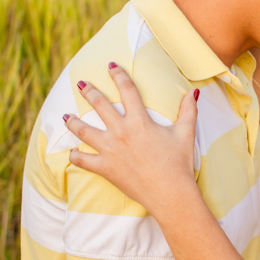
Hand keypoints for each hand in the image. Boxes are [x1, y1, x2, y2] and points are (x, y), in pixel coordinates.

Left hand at [65, 64, 199, 217]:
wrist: (170, 193)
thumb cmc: (179, 164)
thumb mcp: (185, 134)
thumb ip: (188, 110)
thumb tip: (193, 92)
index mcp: (140, 121)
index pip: (127, 90)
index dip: (119, 75)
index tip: (111, 66)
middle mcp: (121, 132)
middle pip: (100, 105)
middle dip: (89, 92)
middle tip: (81, 84)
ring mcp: (110, 150)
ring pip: (84, 131)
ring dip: (73, 122)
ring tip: (65, 116)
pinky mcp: (105, 168)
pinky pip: (83, 160)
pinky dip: (75, 156)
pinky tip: (72, 152)